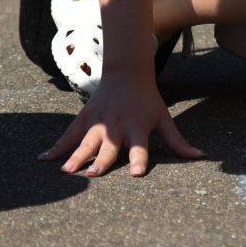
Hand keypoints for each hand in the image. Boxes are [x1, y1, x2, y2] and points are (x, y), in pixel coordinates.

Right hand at [38, 73, 202, 176]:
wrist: (127, 71)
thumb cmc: (148, 99)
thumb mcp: (164, 118)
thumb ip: (178, 141)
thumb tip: (201, 157)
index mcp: (137, 128)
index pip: (140, 147)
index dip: (138, 160)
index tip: (135, 173)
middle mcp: (117, 126)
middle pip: (109, 147)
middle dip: (101, 161)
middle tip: (93, 175)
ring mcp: (99, 122)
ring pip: (85, 141)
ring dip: (75, 156)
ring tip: (66, 172)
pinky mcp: (85, 118)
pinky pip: (69, 134)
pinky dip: (56, 146)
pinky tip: (44, 158)